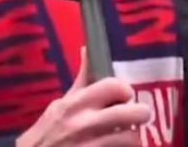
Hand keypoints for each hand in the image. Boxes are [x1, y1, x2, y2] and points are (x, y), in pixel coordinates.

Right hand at [16, 49, 149, 146]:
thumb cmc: (47, 134)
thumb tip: (88, 49)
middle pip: (133, 113)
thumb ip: (82, 81)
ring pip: (132, 138)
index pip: (114, 86)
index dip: (125, 91)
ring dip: (132, 139)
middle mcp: (84, 124)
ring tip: (124, 138)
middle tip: (134, 119)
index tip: (123, 98)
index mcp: (75, 104)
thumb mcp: (60, 105)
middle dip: (140, 115)